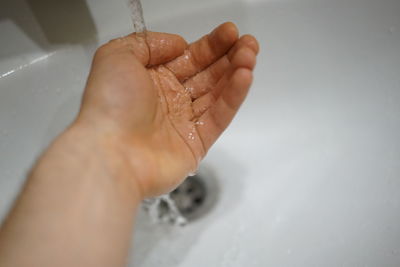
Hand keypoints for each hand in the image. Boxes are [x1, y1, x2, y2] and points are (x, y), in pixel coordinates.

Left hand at [76, 22, 258, 196]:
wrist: (110, 154)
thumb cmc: (110, 104)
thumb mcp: (117, 57)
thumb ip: (147, 42)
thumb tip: (179, 44)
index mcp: (152, 79)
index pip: (188, 58)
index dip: (210, 45)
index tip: (230, 32)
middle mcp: (170, 100)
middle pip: (206, 74)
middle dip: (228, 56)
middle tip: (248, 43)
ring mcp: (184, 123)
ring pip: (216, 93)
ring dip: (235, 72)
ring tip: (250, 55)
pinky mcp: (196, 144)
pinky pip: (219, 116)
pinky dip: (233, 97)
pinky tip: (245, 77)